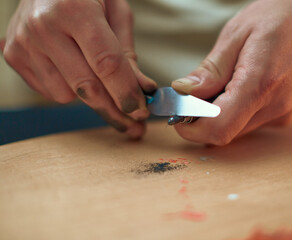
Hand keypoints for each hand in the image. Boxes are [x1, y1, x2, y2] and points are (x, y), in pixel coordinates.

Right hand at [1, 0, 156, 138]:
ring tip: (99, 81)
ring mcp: (24, 43)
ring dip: (90, 97)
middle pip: (86, 86)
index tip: (141, 110)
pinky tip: (74, 71)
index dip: (126, 92)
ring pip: (66, 95)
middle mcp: (44, 27)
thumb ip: (127, 53)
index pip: (106, 63)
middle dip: (114, 111)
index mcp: (75, 9)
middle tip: (133, 123)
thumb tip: (142, 91)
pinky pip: (49, 92)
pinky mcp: (14, 56)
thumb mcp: (116, 13)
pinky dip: (68, 89)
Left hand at [171, 0, 291, 144]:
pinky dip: (236, 111)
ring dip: (219, 114)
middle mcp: (275, 107)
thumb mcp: (237, 34)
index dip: (191, 128)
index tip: (178, 114)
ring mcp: (283, 114)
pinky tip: (240, 86)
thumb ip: (210, 71)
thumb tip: (183, 92)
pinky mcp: (285, 115)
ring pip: (236, 129)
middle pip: (225, 132)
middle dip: (201, 119)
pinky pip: (250, 122)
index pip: (219, 128)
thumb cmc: (281, 17)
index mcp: (260, 84)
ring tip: (224, 81)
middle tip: (195, 93)